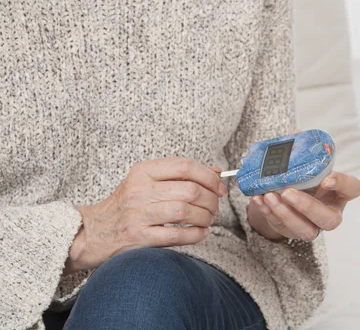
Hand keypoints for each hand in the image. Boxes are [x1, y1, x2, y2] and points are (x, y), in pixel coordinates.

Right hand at [67, 157, 225, 271]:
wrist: (94, 231)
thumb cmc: (126, 204)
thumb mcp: (147, 180)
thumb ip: (179, 175)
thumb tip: (215, 172)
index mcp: (143, 170)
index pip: (185, 166)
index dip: (209, 176)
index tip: (220, 186)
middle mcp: (140, 190)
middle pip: (189, 190)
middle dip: (210, 199)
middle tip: (216, 205)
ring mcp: (139, 214)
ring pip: (185, 211)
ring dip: (205, 216)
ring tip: (208, 218)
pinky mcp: (140, 237)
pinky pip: (177, 235)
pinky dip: (196, 234)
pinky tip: (201, 232)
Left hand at [247, 130, 359, 241]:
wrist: (282, 193)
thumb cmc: (300, 175)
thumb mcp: (304, 162)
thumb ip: (302, 149)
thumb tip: (296, 134)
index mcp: (338, 191)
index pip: (352, 188)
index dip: (342, 184)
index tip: (326, 179)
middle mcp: (328, 212)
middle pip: (328, 219)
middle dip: (307, 206)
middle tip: (287, 192)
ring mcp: (310, 225)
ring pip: (304, 230)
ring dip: (284, 213)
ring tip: (268, 195)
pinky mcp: (290, 231)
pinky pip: (281, 226)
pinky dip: (268, 212)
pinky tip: (258, 199)